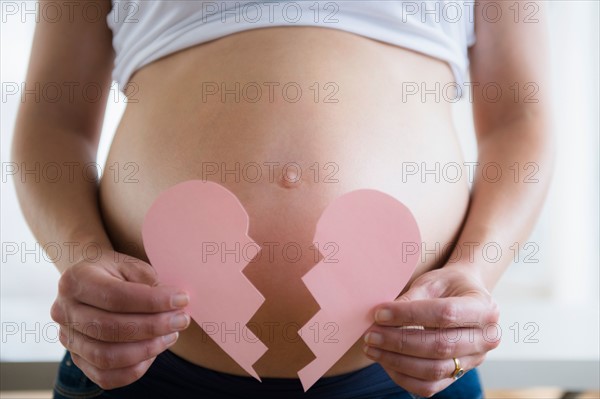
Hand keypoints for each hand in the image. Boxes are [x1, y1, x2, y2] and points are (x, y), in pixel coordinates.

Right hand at [51, 249, 190, 388]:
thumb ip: (149, 284)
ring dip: (146, 349)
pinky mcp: (76, 359)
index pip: (115, 296)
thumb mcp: (131, 265)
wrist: (92, 280)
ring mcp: (67, 338)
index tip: (182, 299)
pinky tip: (154, 352)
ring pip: (106, 356)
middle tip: (181, 320)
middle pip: (110, 328)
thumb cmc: (117, 272)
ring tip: (172, 335)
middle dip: (153, 327)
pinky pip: (104, 376)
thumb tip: (175, 307)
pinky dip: (134, 369)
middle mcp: (64, 310)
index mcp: (76, 279)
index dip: (153, 301)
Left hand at [362, 267, 499, 396]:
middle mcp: (486, 338)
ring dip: (397, 362)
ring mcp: (474, 361)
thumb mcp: (431, 281)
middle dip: (399, 342)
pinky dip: (403, 377)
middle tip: (371, 334)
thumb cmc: (447, 286)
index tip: (380, 313)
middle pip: (439, 346)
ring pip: (433, 370)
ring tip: (372, 348)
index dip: (409, 315)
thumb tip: (383, 317)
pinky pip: (429, 386)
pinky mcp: (459, 375)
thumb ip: (411, 298)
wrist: (464, 298)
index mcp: (484, 308)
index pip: (445, 314)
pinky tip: (384, 361)